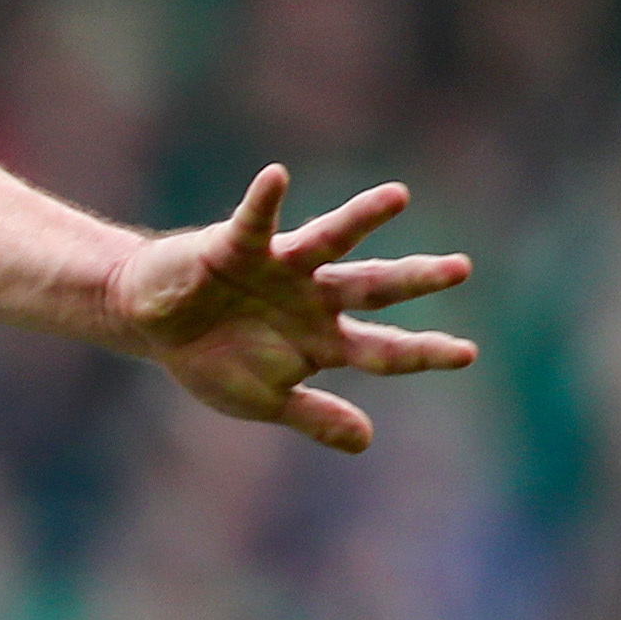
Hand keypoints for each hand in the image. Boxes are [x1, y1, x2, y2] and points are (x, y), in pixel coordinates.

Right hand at [112, 168, 475, 452]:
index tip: (466, 353)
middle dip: (415, 280)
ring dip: (362, 218)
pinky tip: (276, 176)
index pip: (381, 348)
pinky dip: (263, 200)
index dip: (422, 351)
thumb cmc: (212, 357)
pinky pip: (254, 221)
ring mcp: (278, 268)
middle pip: (373, 287)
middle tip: (460, 269)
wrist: (154, 322)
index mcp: (321, 339)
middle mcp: (311, 297)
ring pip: (329, 241)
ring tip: (399, 196)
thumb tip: (366, 443)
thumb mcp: (264, 399)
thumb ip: (315, 417)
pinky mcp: (237, 245)